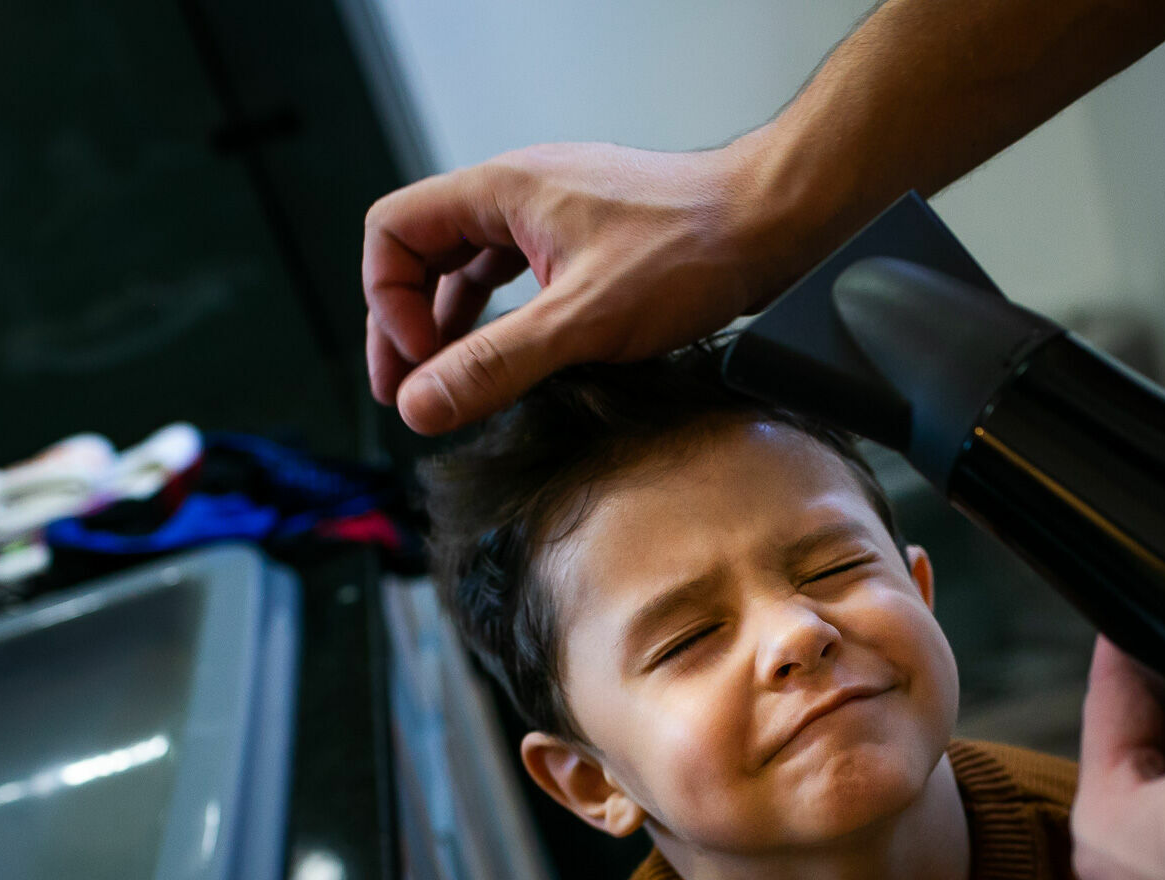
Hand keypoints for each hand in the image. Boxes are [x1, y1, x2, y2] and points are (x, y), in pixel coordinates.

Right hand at [362, 139, 810, 433]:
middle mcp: (519, 193)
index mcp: (501, 190)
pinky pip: (518, 277)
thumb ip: (496, 365)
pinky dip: (503, 320)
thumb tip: (421, 405)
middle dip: (410, 323)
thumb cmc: (695, 251)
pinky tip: (518, 362)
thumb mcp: (583, 322)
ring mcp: (553, 215)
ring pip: (471, 269)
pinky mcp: (587, 241)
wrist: (776, 223)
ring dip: (455, 326)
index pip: (394, 233)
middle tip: (414, 394)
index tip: (422, 365)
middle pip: (424, 252)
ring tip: (456, 386)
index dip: (388, 303)